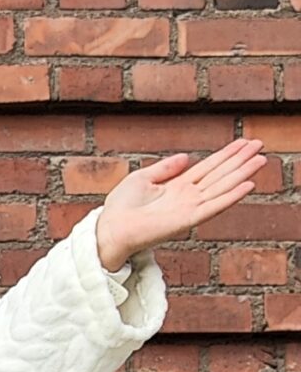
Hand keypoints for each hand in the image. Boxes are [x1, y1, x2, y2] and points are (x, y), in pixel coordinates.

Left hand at [95, 138, 265, 271]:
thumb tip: (187, 157)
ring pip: (222, 187)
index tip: (244, 142)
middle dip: (240, 160)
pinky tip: (247, 185)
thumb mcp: (143, 178)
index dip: (227, 155)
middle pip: (220, 175)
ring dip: (242, 174)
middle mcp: (187, 197)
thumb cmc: (121, 207)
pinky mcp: (187, 220)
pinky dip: (231, 196)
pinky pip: (214, 206)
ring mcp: (189, 208)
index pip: (208, 167)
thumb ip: (166, 168)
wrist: (111, 228)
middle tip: (260, 145)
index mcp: (177, 187)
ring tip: (261, 159)